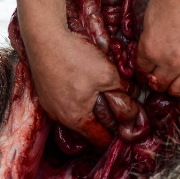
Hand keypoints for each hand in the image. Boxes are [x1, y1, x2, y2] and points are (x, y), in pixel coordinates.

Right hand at [23, 23, 122, 146]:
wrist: (44, 38)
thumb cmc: (75, 57)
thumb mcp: (107, 73)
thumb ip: (123, 89)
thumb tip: (135, 94)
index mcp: (77, 118)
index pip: (100, 140)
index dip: (116, 137)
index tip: (126, 130)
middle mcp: (60, 117)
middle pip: (86, 130)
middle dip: (103, 124)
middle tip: (117, 112)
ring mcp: (49, 105)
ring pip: (74, 116)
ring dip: (87, 111)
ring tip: (99, 98)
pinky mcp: (43, 93)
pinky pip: (63, 105)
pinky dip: (74, 101)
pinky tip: (81, 86)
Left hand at [137, 0, 179, 97]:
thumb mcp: (151, 11)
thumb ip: (150, 34)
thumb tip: (151, 41)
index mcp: (151, 48)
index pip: (142, 69)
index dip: (142, 70)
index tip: (145, 70)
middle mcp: (170, 62)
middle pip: (159, 85)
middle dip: (156, 81)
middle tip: (158, 77)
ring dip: (175, 87)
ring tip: (176, 81)